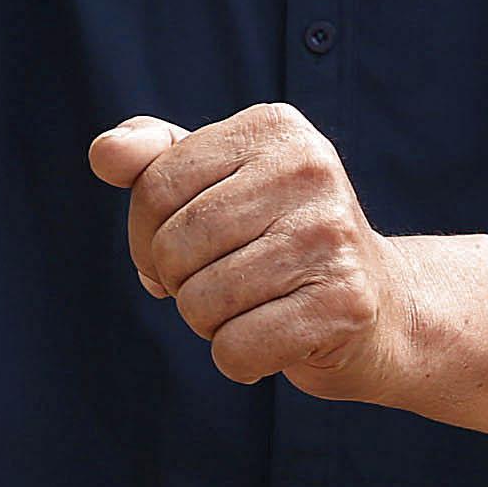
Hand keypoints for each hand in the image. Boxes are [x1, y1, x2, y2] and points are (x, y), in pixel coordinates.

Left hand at [89, 106, 423, 402]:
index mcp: (272, 126)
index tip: (183, 250)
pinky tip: (278, 338)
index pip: (154, 186)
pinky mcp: (344, 302)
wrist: (383, 305)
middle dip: (178, 282)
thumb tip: (104, 154)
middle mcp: (309, 169)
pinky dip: (240, 360)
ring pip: (200, 303)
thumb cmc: (279, 238)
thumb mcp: (217, 180)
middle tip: (223, 282)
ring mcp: (331, 235)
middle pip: (173, 247)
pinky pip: (236, 349)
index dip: (145, 236)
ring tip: (256, 307)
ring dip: (210, 324)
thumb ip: (153, 158)